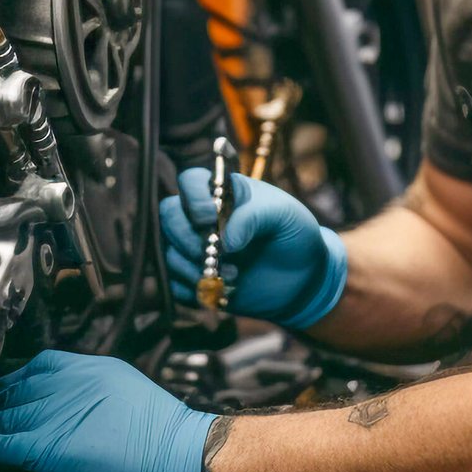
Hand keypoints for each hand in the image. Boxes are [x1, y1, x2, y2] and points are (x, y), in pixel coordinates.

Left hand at [0, 351, 216, 471]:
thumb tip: (71, 406)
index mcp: (84, 367)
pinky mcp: (45, 444)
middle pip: (11, 390)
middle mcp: (64, 382)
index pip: (34, 368)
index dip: (8, 382)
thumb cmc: (159, 429)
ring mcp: (52, 412)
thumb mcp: (122, 389)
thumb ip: (90, 391)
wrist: (176, 449)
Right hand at [159, 170, 346, 330]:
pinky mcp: (194, 279)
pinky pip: (174, 284)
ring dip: (194, 267)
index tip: (210, 217)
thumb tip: (225, 240)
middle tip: (216, 253)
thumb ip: (255, 216)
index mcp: (222, 192)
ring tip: (232, 275)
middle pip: (169, 215)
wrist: (303, 278)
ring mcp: (195, 248)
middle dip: (187, 236)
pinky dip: (193, 289)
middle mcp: (201, 217)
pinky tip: (223, 290)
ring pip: (168, 251)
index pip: (189, 181)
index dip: (192, 197)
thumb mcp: (285, 216)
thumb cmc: (294, 235)